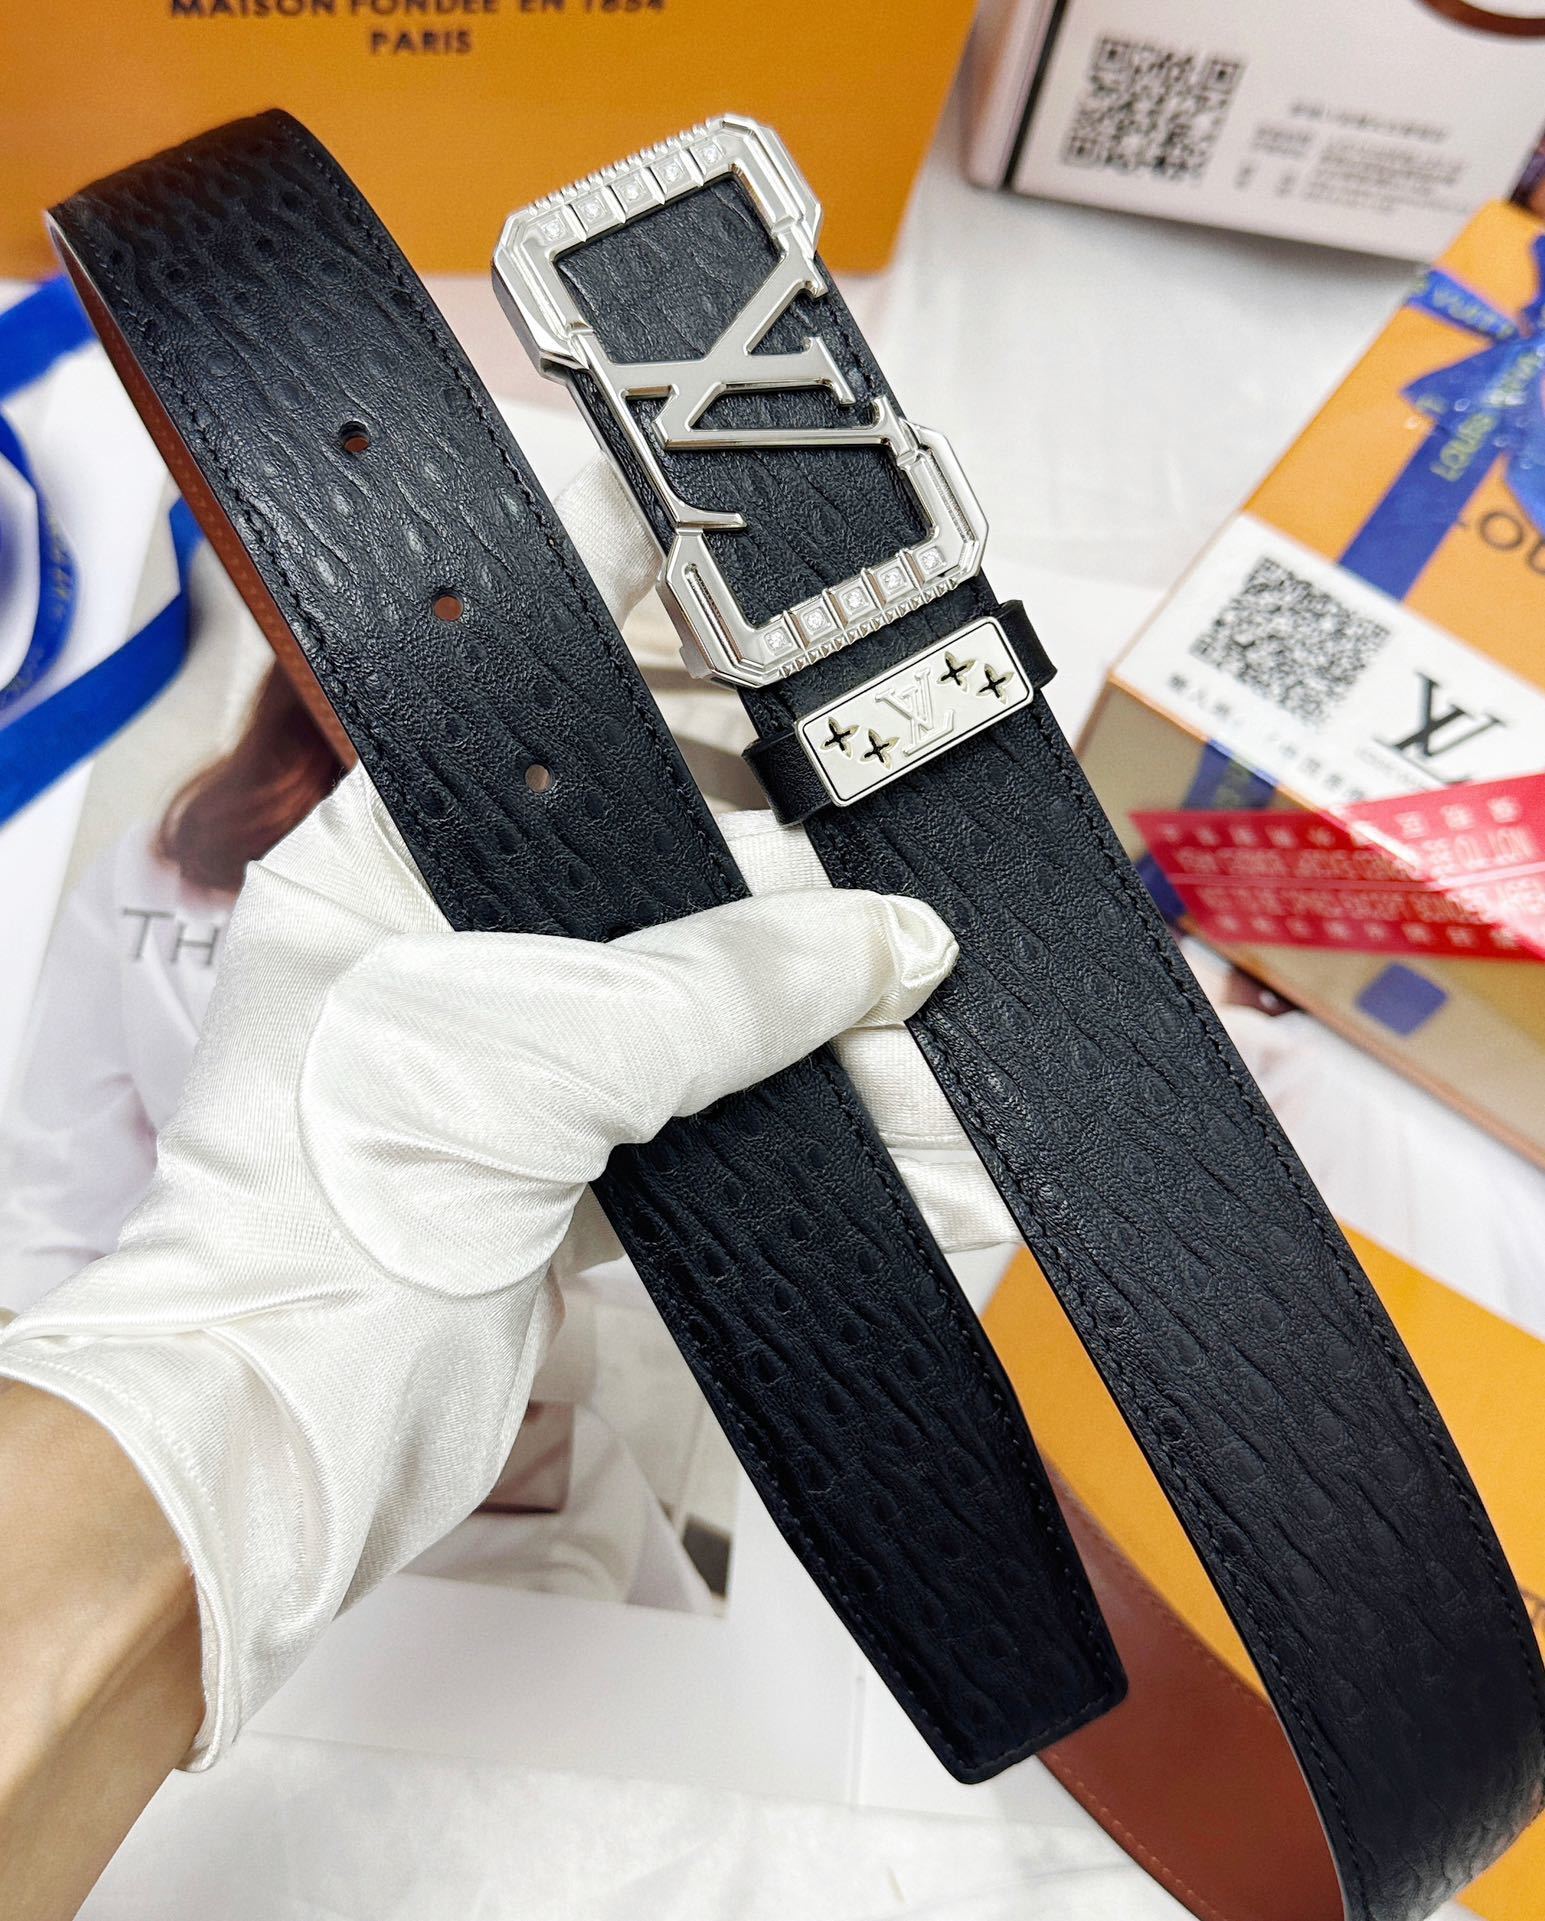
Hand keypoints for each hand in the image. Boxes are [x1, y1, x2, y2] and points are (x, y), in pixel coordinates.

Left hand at [0, 761, 956, 1763]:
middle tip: (909, 972)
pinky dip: (797, 1153)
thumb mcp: (544, 1060)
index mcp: (378, 872)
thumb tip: (878, 941)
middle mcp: (435, 958)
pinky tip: (905, 1158)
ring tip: (940, 1084)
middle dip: (797, 956)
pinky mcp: (550, 1177)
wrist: (276, 1455)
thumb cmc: (319, 1235)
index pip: (566, 781)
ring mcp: (498, 1075)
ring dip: (820, 1066)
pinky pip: (698, 1138)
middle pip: (655, 914)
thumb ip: (721, 985)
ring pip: (690, 1036)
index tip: (820, 802)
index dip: (700, 783)